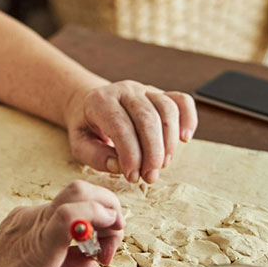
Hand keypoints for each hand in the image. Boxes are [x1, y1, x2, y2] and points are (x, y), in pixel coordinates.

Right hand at [0, 181, 123, 266]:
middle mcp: (33, 215)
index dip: (99, 218)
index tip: (103, 248)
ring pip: (80, 192)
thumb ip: (68, 264)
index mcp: (31, 221)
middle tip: (112, 240)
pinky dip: (94, 220)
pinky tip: (97, 244)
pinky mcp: (41, 238)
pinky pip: (72, 213)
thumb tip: (91, 261)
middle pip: (82, 190)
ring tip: (108, 241)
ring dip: (107, 211)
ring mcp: (36, 223)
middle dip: (109, 207)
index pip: (75, 203)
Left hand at [64, 80, 197, 183]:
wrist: (89, 103)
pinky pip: (182, 100)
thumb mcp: (78, 144)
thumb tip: (119, 166)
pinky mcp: (160, 93)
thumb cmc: (86, 127)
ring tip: (162, 165)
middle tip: (150, 177)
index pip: (120, 126)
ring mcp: (144, 89)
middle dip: (152, 153)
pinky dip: (188, 118)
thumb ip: (95, 156)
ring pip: (167, 110)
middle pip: (147, 119)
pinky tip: (185, 139)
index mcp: (100, 101)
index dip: (130, 155)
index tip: (132, 176)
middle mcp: (124, 90)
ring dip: (169, 142)